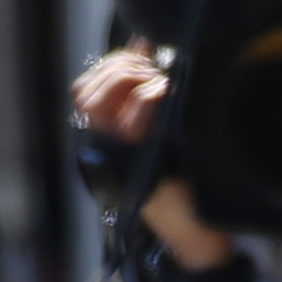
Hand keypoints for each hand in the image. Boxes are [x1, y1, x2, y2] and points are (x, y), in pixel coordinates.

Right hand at [70, 47, 231, 269]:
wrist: (197, 234)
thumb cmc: (184, 185)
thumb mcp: (161, 132)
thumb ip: (147, 93)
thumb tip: (145, 47)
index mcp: (104, 140)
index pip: (84, 90)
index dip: (111, 62)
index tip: (142, 51)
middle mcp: (101, 147)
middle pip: (85, 91)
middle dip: (120, 67)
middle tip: (153, 69)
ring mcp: (114, 155)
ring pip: (96, 102)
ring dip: (130, 80)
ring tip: (159, 83)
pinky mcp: (137, 162)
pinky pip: (131, 118)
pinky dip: (150, 97)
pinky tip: (168, 94)